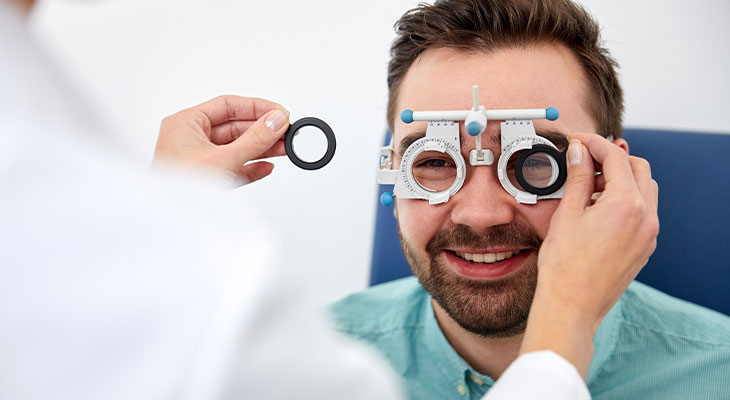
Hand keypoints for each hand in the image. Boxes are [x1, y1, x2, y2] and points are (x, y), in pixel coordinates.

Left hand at [153, 95, 289, 184]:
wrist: (170, 226)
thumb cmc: (179, 190)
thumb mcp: (224, 159)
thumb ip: (255, 139)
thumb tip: (276, 120)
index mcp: (185, 124)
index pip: (227, 106)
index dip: (256, 107)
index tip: (279, 112)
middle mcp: (191, 139)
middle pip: (234, 127)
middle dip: (262, 131)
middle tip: (286, 132)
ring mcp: (198, 160)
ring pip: (236, 148)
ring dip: (261, 149)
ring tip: (284, 149)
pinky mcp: (207, 180)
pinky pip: (233, 168)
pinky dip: (251, 167)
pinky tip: (267, 167)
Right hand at [521, 133, 658, 376]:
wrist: (572, 305)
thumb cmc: (565, 265)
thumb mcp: (567, 214)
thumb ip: (577, 178)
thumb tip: (580, 152)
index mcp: (626, 204)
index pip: (616, 158)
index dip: (595, 143)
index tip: (578, 141)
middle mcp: (646, 217)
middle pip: (638, 169)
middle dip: (613, 159)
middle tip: (584, 160)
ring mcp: (649, 234)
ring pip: (645, 190)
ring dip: (621, 179)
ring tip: (589, 186)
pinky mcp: (645, 247)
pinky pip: (643, 212)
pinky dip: (626, 200)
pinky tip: (598, 208)